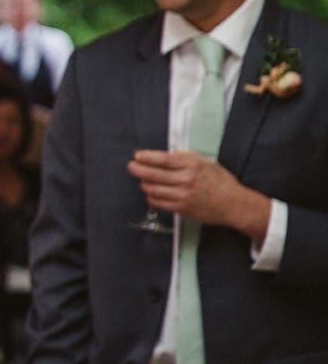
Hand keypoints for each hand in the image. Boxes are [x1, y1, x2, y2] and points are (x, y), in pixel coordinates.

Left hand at [127, 150, 269, 239]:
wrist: (233, 204)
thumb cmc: (220, 182)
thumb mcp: (205, 162)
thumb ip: (184, 159)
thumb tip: (162, 157)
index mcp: (193, 164)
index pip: (163, 159)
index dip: (146, 157)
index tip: (138, 156)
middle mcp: (186, 179)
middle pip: (153, 174)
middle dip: (138, 169)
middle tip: (131, 166)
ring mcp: (183, 195)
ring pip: (152, 189)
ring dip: (144, 183)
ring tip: (142, 179)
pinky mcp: (181, 208)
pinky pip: (158, 202)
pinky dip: (151, 196)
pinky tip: (151, 192)